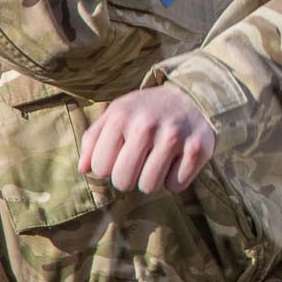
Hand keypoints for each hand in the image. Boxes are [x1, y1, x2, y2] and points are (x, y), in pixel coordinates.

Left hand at [78, 86, 216, 193]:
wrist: (192, 95)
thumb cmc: (146, 110)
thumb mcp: (116, 113)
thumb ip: (94, 139)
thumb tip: (82, 169)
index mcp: (121, 116)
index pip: (101, 168)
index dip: (109, 167)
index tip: (121, 155)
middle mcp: (146, 125)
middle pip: (123, 182)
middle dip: (129, 178)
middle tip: (139, 163)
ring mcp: (174, 137)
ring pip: (149, 186)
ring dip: (152, 180)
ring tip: (158, 161)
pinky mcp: (198, 148)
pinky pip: (176, 185)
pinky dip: (175, 179)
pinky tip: (177, 161)